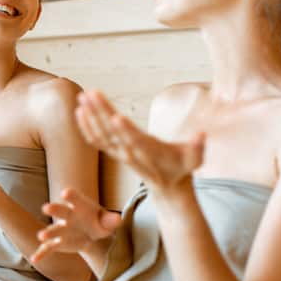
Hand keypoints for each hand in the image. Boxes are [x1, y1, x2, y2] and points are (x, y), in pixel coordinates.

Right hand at [31, 187, 120, 263]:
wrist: (91, 232)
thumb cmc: (99, 222)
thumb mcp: (107, 221)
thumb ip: (111, 220)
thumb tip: (118, 219)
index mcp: (80, 206)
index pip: (75, 198)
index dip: (71, 196)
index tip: (66, 193)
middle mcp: (68, 216)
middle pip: (61, 211)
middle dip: (54, 210)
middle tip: (46, 208)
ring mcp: (62, 229)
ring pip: (53, 230)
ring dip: (47, 233)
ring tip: (41, 236)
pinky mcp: (58, 242)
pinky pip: (48, 248)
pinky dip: (41, 253)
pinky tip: (34, 259)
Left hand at [76, 90, 204, 192]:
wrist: (168, 186)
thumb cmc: (182, 168)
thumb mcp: (195, 159)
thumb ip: (197, 148)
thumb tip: (201, 136)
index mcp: (149, 152)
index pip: (135, 140)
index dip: (125, 130)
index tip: (115, 116)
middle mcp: (130, 153)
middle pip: (112, 133)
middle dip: (101, 113)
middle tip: (90, 93)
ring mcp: (119, 154)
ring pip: (100, 135)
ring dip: (90, 116)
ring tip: (81, 96)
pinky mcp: (114, 153)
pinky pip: (96, 140)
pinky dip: (86, 126)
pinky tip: (79, 111)